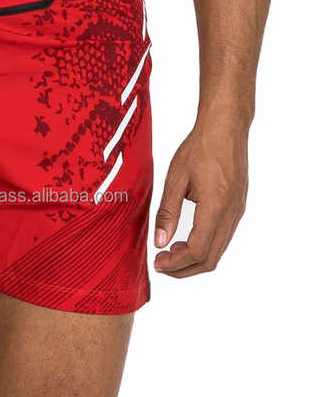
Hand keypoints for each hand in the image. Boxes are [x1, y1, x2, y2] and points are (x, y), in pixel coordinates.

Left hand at [154, 124, 247, 277]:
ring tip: (170, 252)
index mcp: (215, 207)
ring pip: (219, 251)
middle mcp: (231, 213)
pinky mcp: (238, 208)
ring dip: (194, 259)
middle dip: (184, 268)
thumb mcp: (175, 179)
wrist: (226, 128)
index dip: (177, 263)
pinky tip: (185, 239)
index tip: (158, 263)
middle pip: (210, 259)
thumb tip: (160, 241)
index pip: (198, 250)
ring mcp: (237, 212)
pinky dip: (204, 247)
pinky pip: (223, 238)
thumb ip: (167, 212)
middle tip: (161, 263)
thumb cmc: (200, 148)